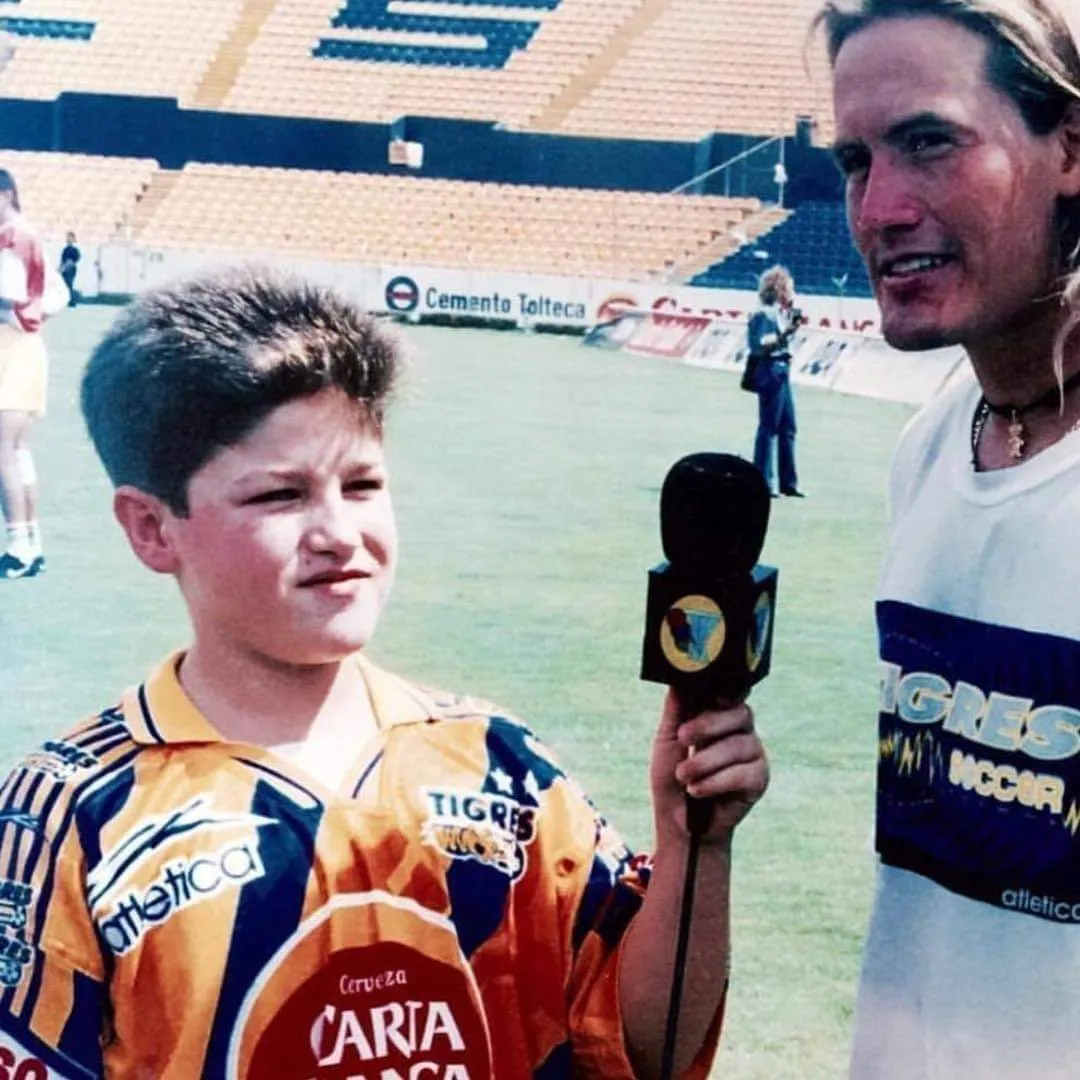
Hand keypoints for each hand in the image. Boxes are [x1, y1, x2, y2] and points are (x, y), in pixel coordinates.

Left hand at [650, 689, 768, 845]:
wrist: (679, 822)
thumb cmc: (672, 776)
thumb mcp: (668, 738)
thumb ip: (677, 708)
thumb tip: (681, 676)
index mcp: (720, 716)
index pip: (731, 693)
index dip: (726, 690)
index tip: (710, 694)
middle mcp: (741, 731)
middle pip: (740, 714)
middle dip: (708, 724)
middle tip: (682, 737)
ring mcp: (754, 755)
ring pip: (739, 745)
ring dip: (704, 761)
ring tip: (683, 776)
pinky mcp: (759, 780)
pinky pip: (743, 774)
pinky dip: (714, 782)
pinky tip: (697, 790)